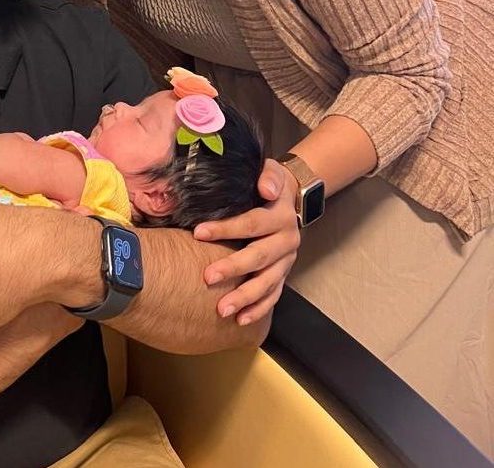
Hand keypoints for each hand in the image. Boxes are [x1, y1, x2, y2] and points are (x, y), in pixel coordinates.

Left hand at [193, 159, 299, 325]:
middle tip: (207, 278)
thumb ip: (268, 176)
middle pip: (258, 257)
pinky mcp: (284, 274)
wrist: (294, 198)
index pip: (251, 223)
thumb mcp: (272, 172)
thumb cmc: (270, 183)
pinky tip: (241, 321)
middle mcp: (287, 240)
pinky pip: (274, 295)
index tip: (199, 233)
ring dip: (244, 297)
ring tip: (222, 310)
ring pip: (267, 283)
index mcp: (280, 216)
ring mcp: (286, 260)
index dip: (226, 228)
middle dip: (232, 268)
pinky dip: (259, 310)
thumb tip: (265, 188)